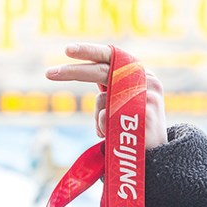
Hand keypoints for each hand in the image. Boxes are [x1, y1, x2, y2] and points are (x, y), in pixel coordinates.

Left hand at [45, 43, 166, 149]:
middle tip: (48, 73)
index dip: (89, 51)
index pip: (113, 55)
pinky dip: (101, 128)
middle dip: (73, 72)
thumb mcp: (124, 101)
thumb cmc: (135, 128)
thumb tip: (83, 69)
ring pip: (101, 99)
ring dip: (98, 119)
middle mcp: (146, 80)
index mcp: (141, 73)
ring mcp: (145, 97)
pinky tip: (113, 137)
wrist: (157, 156)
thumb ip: (110, 86)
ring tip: (109, 132)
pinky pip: (104, 117)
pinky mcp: (141, 115)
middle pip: (102, 70)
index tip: (67, 50)